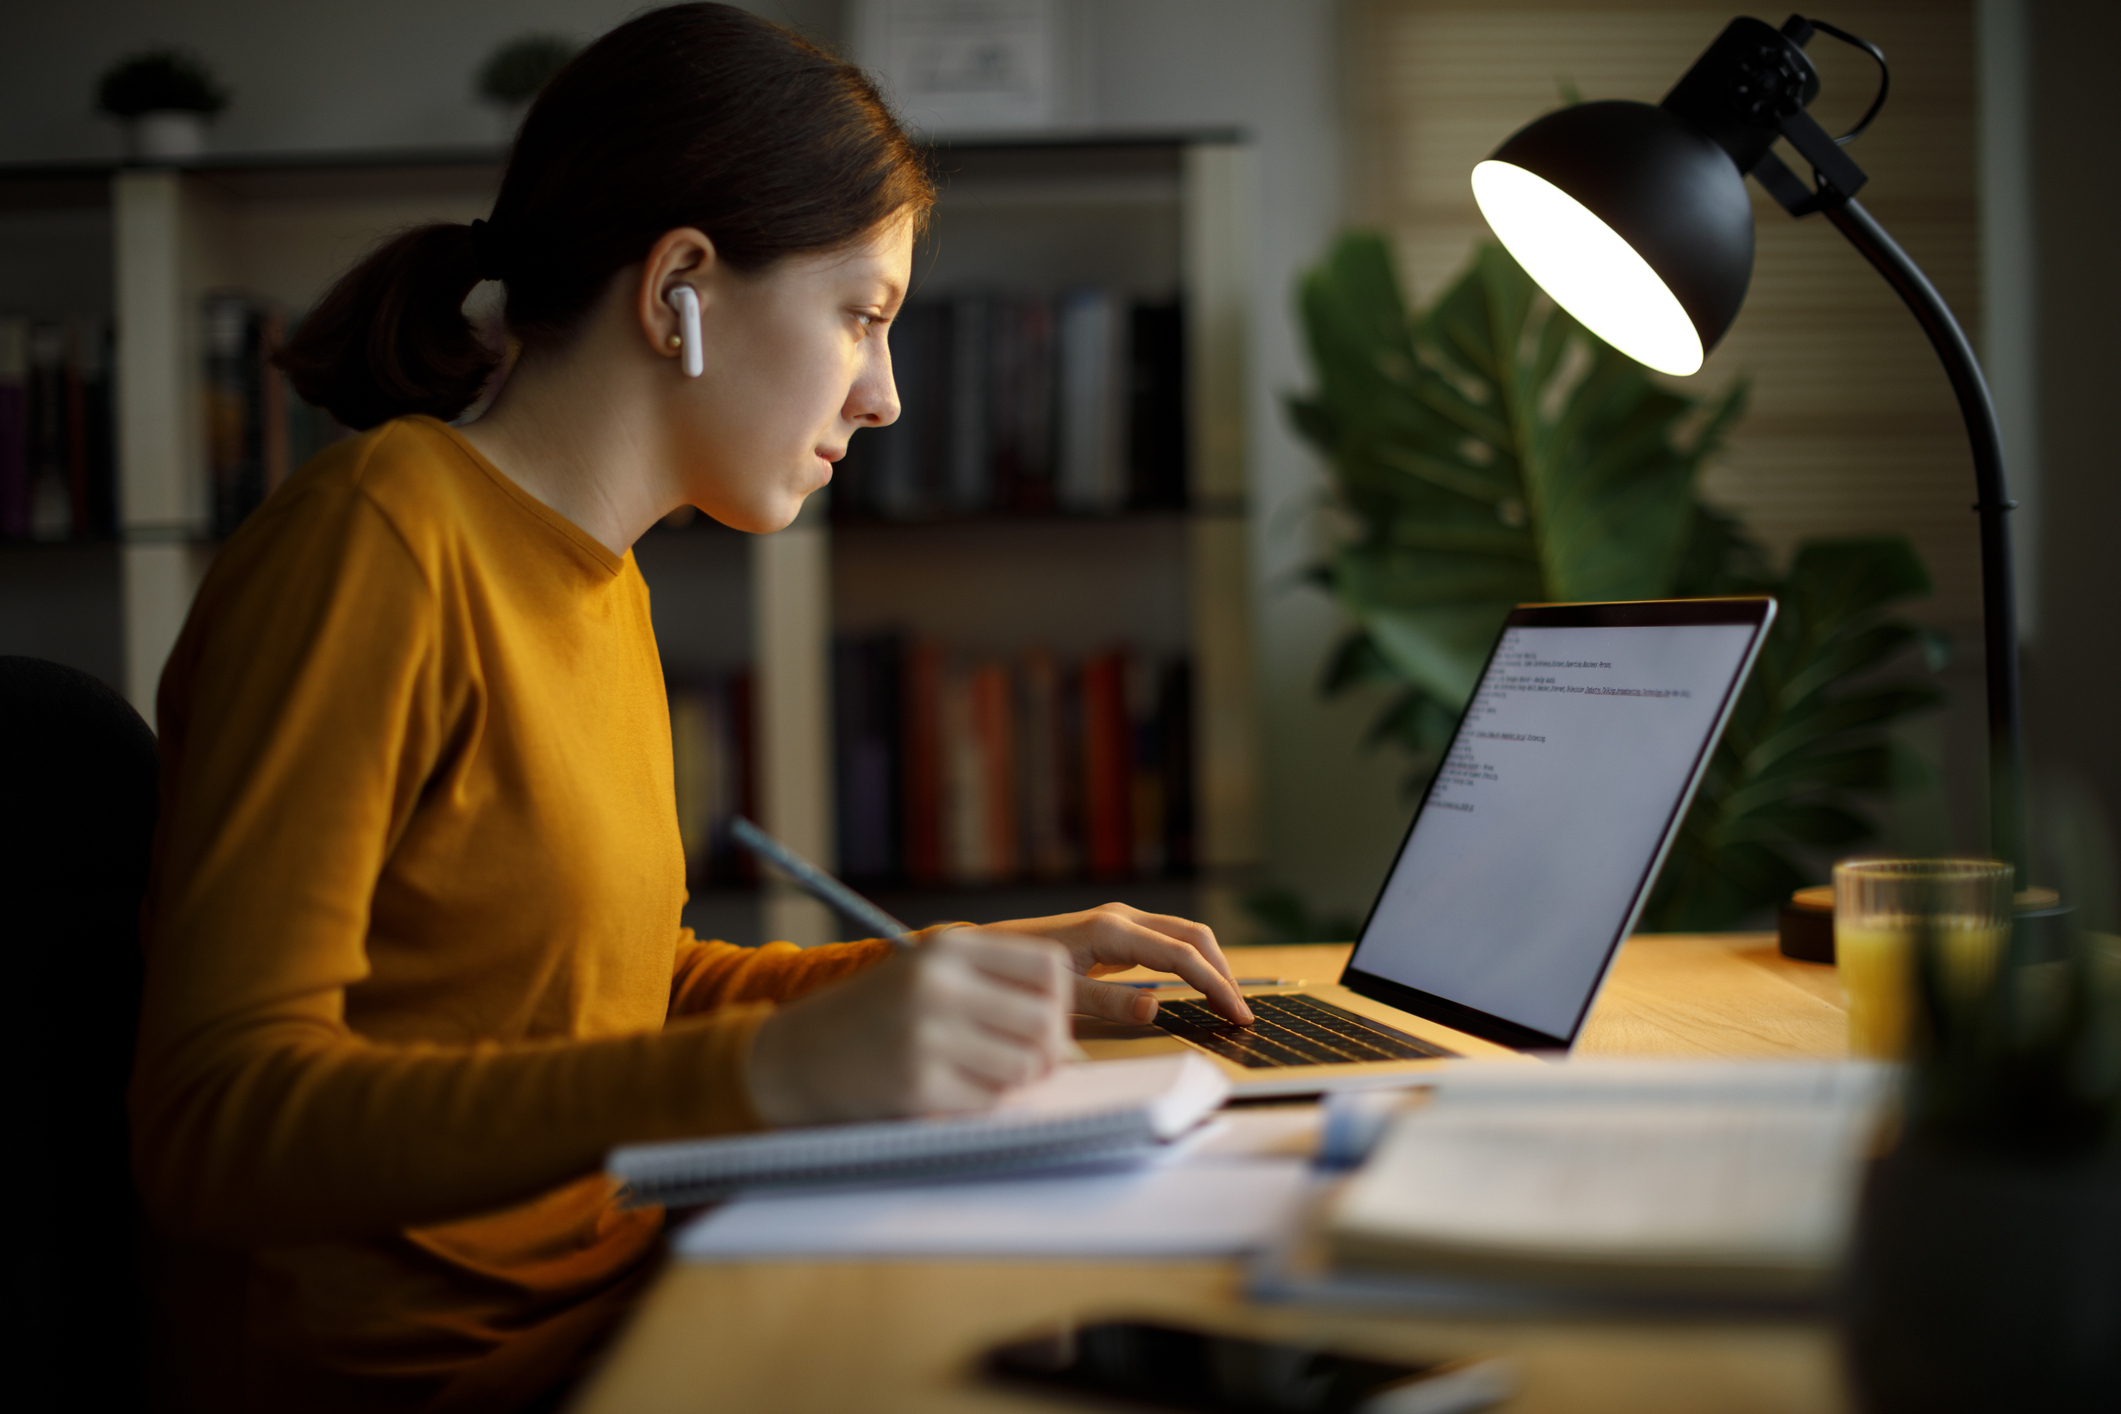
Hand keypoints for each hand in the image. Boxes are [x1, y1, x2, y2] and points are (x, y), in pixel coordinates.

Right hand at [744, 928, 1072, 1126]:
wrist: (797, 1055)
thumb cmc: (877, 1016)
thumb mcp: (928, 975)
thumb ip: (994, 990)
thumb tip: (1068, 1044)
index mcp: (947, 947)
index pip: (1049, 966)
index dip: (1059, 1001)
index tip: (1040, 1020)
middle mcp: (938, 984)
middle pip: (1045, 1020)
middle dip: (1048, 1049)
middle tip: (1026, 1063)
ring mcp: (927, 1035)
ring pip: (1026, 1065)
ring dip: (1016, 1080)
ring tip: (985, 1076)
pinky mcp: (917, 1086)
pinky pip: (989, 1101)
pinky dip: (982, 1103)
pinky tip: (951, 1092)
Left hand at [984, 903, 1254, 1026]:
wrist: (991, 951)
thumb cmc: (1021, 975)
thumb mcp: (1062, 995)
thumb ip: (1108, 1002)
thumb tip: (1155, 1007)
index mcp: (1111, 932)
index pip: (1181, 955)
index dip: (1214, 985)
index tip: (1236, 1014)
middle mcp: (1122, 918)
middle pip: (1193, 936)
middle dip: (1223, 972)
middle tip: (1241, 1012)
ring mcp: (1122, 921)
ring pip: (1185, 934)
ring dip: (1212, 964)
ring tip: (1228, 1003)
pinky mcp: (1120, 931)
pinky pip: (1169, 940)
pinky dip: (1193, 961)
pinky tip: (1201, 986)